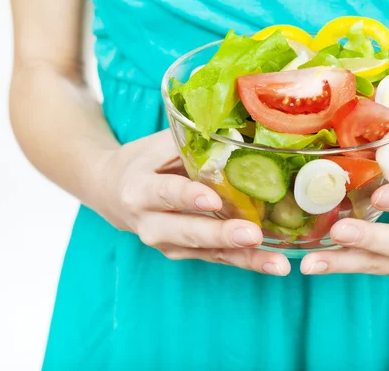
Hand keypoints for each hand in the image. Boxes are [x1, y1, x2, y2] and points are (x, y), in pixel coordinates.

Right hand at [91, 129, 290, 275]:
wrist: (112, 192)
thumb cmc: (144, 162)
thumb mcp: (159, 144)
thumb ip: (193, 138)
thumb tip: (241, 123)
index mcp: (141, 189)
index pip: (166, 193)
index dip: (188, 197)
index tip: (212, 200)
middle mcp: (151, 223)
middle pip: (189, 232)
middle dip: (222, 235)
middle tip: (253, 234)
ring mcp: (168, 243)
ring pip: (209, 252)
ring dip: (245, 258)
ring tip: (276, 264)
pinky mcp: (185, 253)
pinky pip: (218, 259)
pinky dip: (247, 261)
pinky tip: (274, 264)